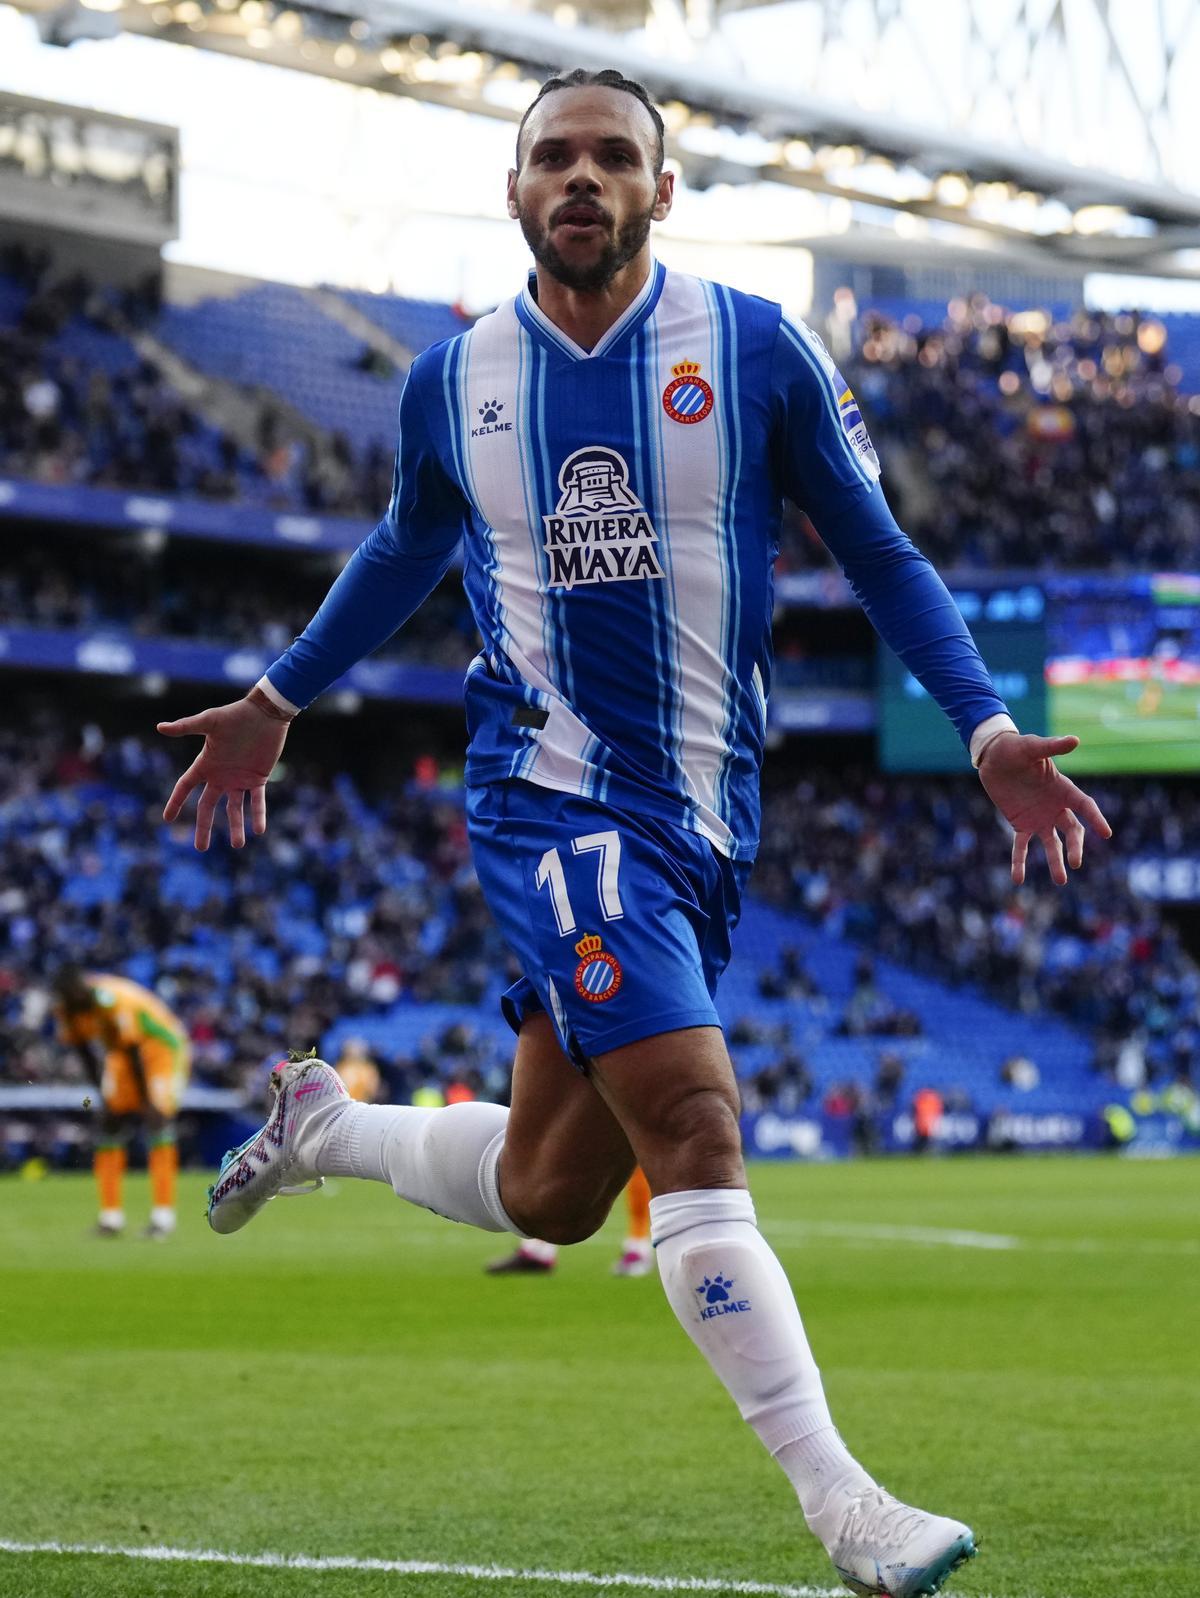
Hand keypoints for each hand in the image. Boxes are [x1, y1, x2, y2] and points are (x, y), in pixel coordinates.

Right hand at [158, 693, 290, 850]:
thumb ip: (186, 727)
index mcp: (206, 764)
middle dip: (204, 827)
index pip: (186, 786)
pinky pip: (257, 801)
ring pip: (234, 809)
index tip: (167, 819)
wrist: (265, 713)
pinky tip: (259, 830)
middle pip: (208, 806)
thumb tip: (160, 727)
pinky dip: (258, 815)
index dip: (176, 801)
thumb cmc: (236, 715)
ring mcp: (239, 779)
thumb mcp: (209, 721)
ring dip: (235, 827)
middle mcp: (220, 776)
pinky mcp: (258, 779)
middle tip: (200, 849)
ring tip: (237, 844)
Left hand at [977, 732, 1111, 885]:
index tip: (1106, 833)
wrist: (994, 757)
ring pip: (1052, 844)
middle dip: (1075, 847)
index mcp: (1063, 789)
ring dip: (1056, 861)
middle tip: (1075, 863)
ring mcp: (1039, 818)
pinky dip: (1019, 863)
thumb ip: (1052, 747)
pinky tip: (1017, 879)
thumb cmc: (1016, 748)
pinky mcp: (1020, 824)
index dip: (1096, 819)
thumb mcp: (1032, 747)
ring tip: (1060, 881)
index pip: (1085, 806)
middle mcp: (1055, 807)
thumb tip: (1075, 740)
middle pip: (1072, 830)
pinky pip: (1021, 847)